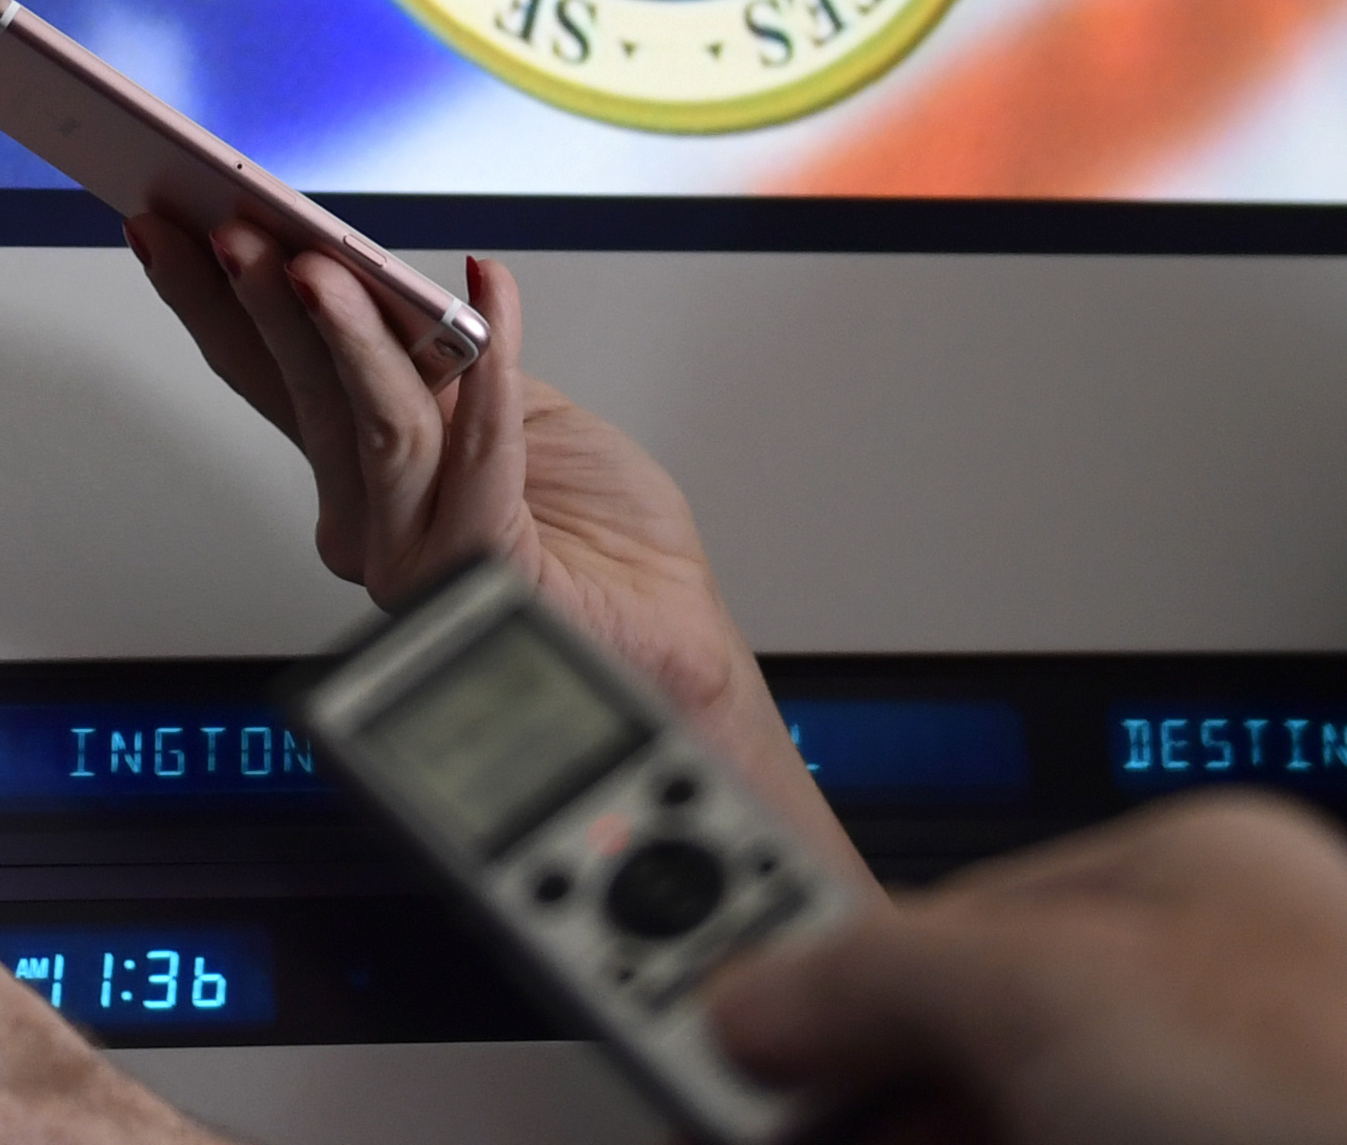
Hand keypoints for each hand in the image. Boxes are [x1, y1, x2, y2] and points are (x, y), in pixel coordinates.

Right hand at [122, 220, 859, 881]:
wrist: (672, 649)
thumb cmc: (606, 547)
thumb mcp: (517, 414)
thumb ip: (446, 363)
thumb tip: (388, 283)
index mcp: (366, 474)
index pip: (270, 375)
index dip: (214, 302)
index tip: (171, 229)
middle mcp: (371, 521)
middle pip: (301, 393)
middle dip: (257, 301)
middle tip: (231, 231)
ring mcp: (414, 554)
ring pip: (370, 422)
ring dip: (342, 333)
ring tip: (318, 265)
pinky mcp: (481, 571)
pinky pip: (475, 456)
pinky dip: (483, 371)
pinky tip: (483, 302)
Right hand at [712, 793, 1346, 1144]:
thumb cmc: (1338, 1096)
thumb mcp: (1047, 990)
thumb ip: (869, 966)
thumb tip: (747, 993)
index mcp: (1185, 876)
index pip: (930, 905)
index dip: (811, 967)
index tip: (709, 1017)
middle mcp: (1199, 993)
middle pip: (958, 1023)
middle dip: (843, 1070)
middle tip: (742, 1107)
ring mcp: (1203, 1103)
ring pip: (1000, 1109)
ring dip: (882, 1125)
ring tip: (783, 1129)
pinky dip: (934, 1144)